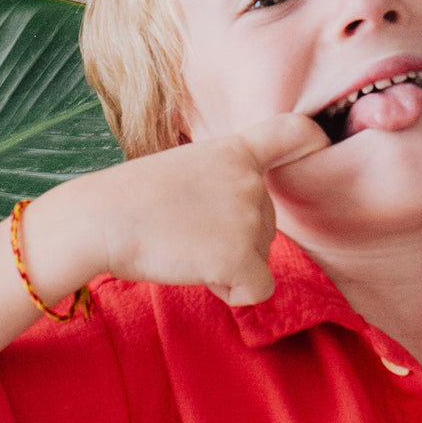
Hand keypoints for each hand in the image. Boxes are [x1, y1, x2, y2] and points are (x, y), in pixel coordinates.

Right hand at [55, 113, 328, 304]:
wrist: (99, 221)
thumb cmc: (131, 200)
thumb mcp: (184, 169)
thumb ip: (223, 182)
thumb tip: (245, 217)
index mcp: (233, 152)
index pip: (289, 133)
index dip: (313, 140)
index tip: (322, 143)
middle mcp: (250, 181)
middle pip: (267, 225)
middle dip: (234, 240)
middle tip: (184, 230)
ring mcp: (247, 218)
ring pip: (259, 257)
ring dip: (227, 264)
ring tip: (183, 247)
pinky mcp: (240, 256)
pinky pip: (258, 289)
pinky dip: (232, 290)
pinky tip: (199, 272)